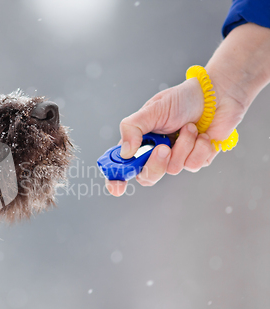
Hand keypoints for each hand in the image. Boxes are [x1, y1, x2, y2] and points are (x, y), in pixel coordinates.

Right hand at [105, 76, 244, 196]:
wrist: (216, 95)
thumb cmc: (182, 99)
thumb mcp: (152, 110)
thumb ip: (132, 129)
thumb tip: (125, 153)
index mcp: (139, 141)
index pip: (122, 166)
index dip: (116, 179)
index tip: (117, 187)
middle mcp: (155, 152)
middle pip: (147, 176)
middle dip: (156, 164)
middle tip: (164, 148)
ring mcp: (176, 158)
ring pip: (173, 169)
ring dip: (183, 146)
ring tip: (190, 127)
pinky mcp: (196, 160)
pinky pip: (194, 165)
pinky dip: (199, 148)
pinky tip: (202, 134)